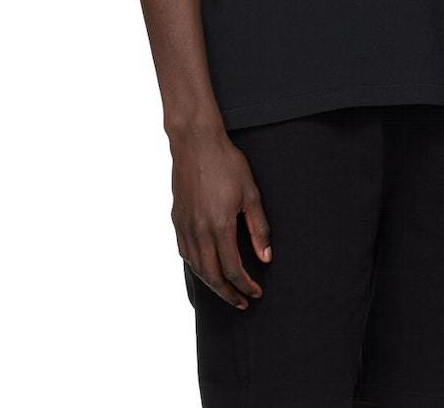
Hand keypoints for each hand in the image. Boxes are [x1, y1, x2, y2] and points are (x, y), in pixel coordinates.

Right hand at [170, 125, 272, 308]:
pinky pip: (185, 252)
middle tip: (242, 302)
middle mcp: (199, 231)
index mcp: (219, 226)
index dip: (245, 286)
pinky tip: (205, 267)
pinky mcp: (177, 218)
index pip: (233, 270)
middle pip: (212, 276)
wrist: (195, 142)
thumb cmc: (226, 163)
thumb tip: (266, 257)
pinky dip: (196, 266)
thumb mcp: (251, 193)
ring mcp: (185, 225)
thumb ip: (259, 228)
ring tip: (226, 290)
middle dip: (228, 294)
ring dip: (212, 284)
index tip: (256, 292)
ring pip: (196, 267)